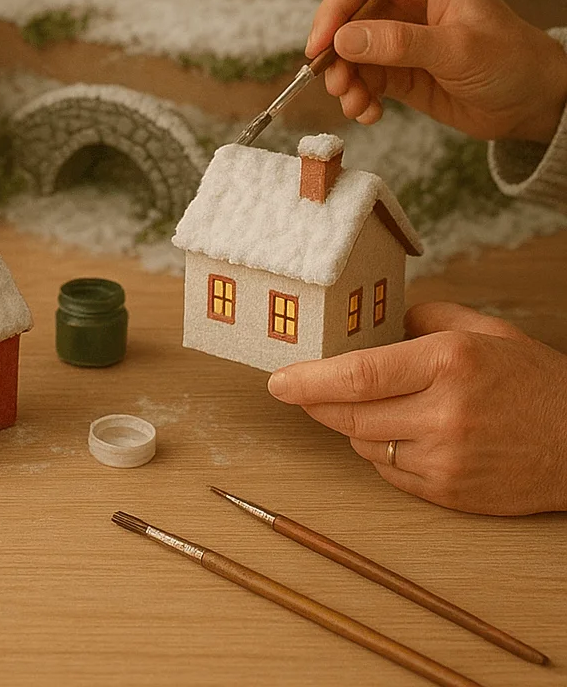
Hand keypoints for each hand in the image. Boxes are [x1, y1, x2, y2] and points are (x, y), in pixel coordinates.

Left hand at [267, 302, 566, 513]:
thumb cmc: (532, 381)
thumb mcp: (482, 329)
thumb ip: (423, 318)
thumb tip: (375, 320)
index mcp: (449, 362)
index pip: (359, 374)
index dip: (309, 379)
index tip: (279, 378)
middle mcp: (444, 413)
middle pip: (350, 414)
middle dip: (315, 402)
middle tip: (297, 388)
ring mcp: (446, 459)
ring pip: (365, 444)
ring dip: (351, 424)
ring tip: (367, 404)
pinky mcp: (449, 494)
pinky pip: (389, 473)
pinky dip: (380, 452)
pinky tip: (398, 433)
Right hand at [307, 0, 566, 141]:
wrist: (536, 104)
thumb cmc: (510, 61)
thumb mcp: (457, 49)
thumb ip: (400, 43)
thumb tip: (342, 40)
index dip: (334, 9)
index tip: (321, 44)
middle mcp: (406, 2)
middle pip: (347, 18)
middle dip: (335, 52)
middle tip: (334, 82)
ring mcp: (399, 37)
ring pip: (350, 53)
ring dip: (345, 79)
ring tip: (355, 104)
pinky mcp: (400, 70)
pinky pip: (364, 78)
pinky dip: (359, 96)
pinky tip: (370, 113)